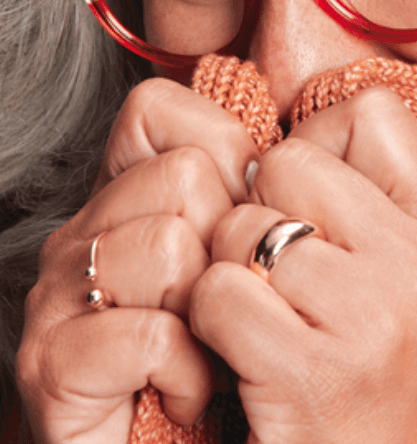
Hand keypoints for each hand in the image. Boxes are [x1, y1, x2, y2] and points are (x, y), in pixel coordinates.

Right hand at [16, 78, 258, 443]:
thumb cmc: (236, 352)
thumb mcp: (248, 252)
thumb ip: (253, 187)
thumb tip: (277, 143)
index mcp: (127, 194)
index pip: (157, 108)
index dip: (222, 153)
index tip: (242, 219)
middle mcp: (85, 232)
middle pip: (184, 174)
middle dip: (227, 245)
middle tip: (224, 303)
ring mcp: (59, 296)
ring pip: (168, 244)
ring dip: (210, 312)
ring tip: (209, 349)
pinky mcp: (51, 366)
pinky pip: (151, 333)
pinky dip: (188, 374)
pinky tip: (191, 394)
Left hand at [191, 87, 416, 443]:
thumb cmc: (372, 378)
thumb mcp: (399, 278)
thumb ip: (360, 192)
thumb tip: (281, 109)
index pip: (373, 110)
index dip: (319, 142)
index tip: (311, 203)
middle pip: (290, 160)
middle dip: (261, 208)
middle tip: (279, 273)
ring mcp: (375, 314)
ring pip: (242, 224)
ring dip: (230, 270)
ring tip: (266, 319)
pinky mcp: (314, 371)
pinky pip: (217, 290)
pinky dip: (209, 323)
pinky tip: (243, 358)